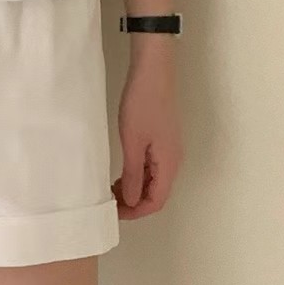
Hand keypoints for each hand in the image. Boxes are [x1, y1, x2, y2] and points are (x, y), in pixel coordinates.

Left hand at [111, 45, 182, 219]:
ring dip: (135, 188)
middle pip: (157, 193)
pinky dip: (137, 174)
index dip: (136, 212)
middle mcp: (173, 160)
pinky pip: (152, 167)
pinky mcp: (162, 139)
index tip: (114, 212)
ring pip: (154, 180)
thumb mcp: (133, 142)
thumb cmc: (142, 105)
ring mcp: (169, 149)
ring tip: (112, 188)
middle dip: (134, 202)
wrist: (153, 72)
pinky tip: (121, 172)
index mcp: (169, 164)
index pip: (157, 201)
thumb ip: (133, 174)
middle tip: (110, 201)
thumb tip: (132, 201)